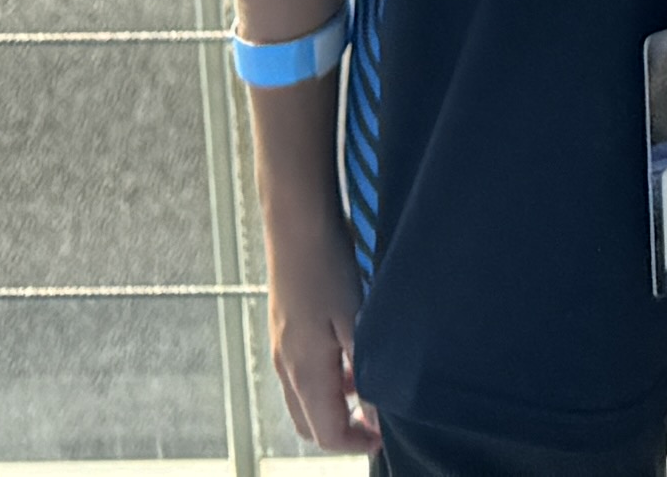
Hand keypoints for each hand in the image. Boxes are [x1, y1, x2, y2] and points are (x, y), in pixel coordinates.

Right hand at [260, 186, 371, 450]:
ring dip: (333, 404)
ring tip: (367, 385)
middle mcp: (286, 365)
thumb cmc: (329, 267)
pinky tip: (349, 353)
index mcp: (304, 371)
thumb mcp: (356, 322)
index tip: (383, 437)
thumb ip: (366, 373)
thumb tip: (376, 416)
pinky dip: (325, 379)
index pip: (324, 433)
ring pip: (304, 397)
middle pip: (309, 423)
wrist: (297, 221)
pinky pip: (301, 371)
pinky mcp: (284, 327)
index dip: (355, 444)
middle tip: (375, 422)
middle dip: (341, 431)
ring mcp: (282, 345)